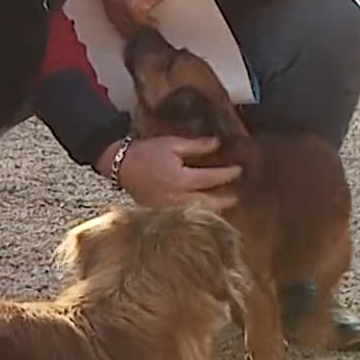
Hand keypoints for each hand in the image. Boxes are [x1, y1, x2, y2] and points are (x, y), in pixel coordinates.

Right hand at [96, 135, 240, 210]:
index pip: (212, 179)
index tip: (239, 170)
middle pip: (210, 204)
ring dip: (214, 209)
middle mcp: (179, 198)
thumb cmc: (146, 152)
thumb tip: (218, 144)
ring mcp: (170, 209)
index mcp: (182, 179)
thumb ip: (197, 146)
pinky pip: (186, 215)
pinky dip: (198, 212)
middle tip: (238, 195)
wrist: (119, 166)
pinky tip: (204, 208)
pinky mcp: (163, 213)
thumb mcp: (172, 144)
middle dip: (226, 200)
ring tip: (225, 203)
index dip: (228, 174)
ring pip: (199, 213)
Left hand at [100, 0, 180, 35]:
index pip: (109, 13)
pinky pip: (140, 25)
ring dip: (140, 29)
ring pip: (128, 26)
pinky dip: (150, 26)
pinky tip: (156, 23)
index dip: (121, 23)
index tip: (130, 28)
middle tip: (141, 34)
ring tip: (150, 30)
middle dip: (130, 29)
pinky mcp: (132, 7)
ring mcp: (119, 2)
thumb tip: (128, 12)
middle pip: (117, 22)